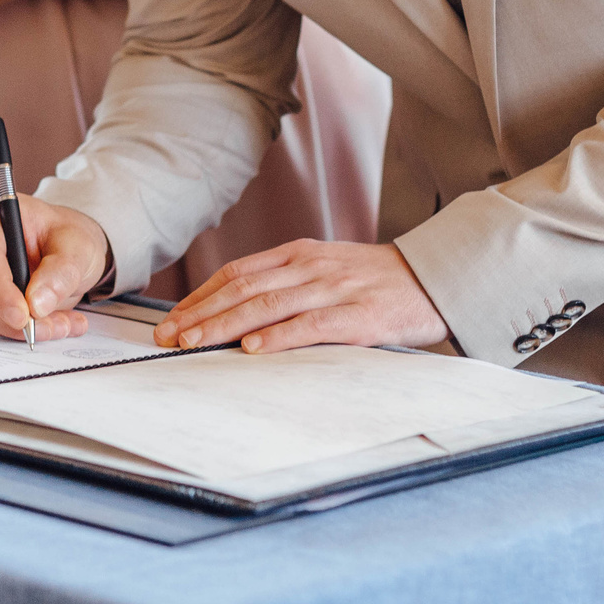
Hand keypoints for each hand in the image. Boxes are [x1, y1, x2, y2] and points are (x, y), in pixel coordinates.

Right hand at [0, 190, 113, 340]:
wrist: (64, 248)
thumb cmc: (65, 238)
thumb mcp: (78, 248)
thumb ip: (60, 273)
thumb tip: (37, 304)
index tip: (23, 316)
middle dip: (8, 316)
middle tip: (50, 328)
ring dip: (14, 327)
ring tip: (58, 325)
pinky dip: (12, 330)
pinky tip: (45, 324)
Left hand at [153, 241, 449, 353]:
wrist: (436, 278)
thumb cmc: (377, 281)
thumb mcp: (328, 268)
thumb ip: (288, 282)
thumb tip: (242, 311)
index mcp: (299, 254)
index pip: (236, 273)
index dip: (200, 296)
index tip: (172, 318)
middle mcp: (309, 267)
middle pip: (241, 289)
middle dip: (199, 314)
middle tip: (167, 337)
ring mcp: (332, 289)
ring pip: (266, 306)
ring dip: (224, 326)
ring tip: (193, 343)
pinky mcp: (358, 316)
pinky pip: (310, 325)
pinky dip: (278, 337)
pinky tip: (252, 349)